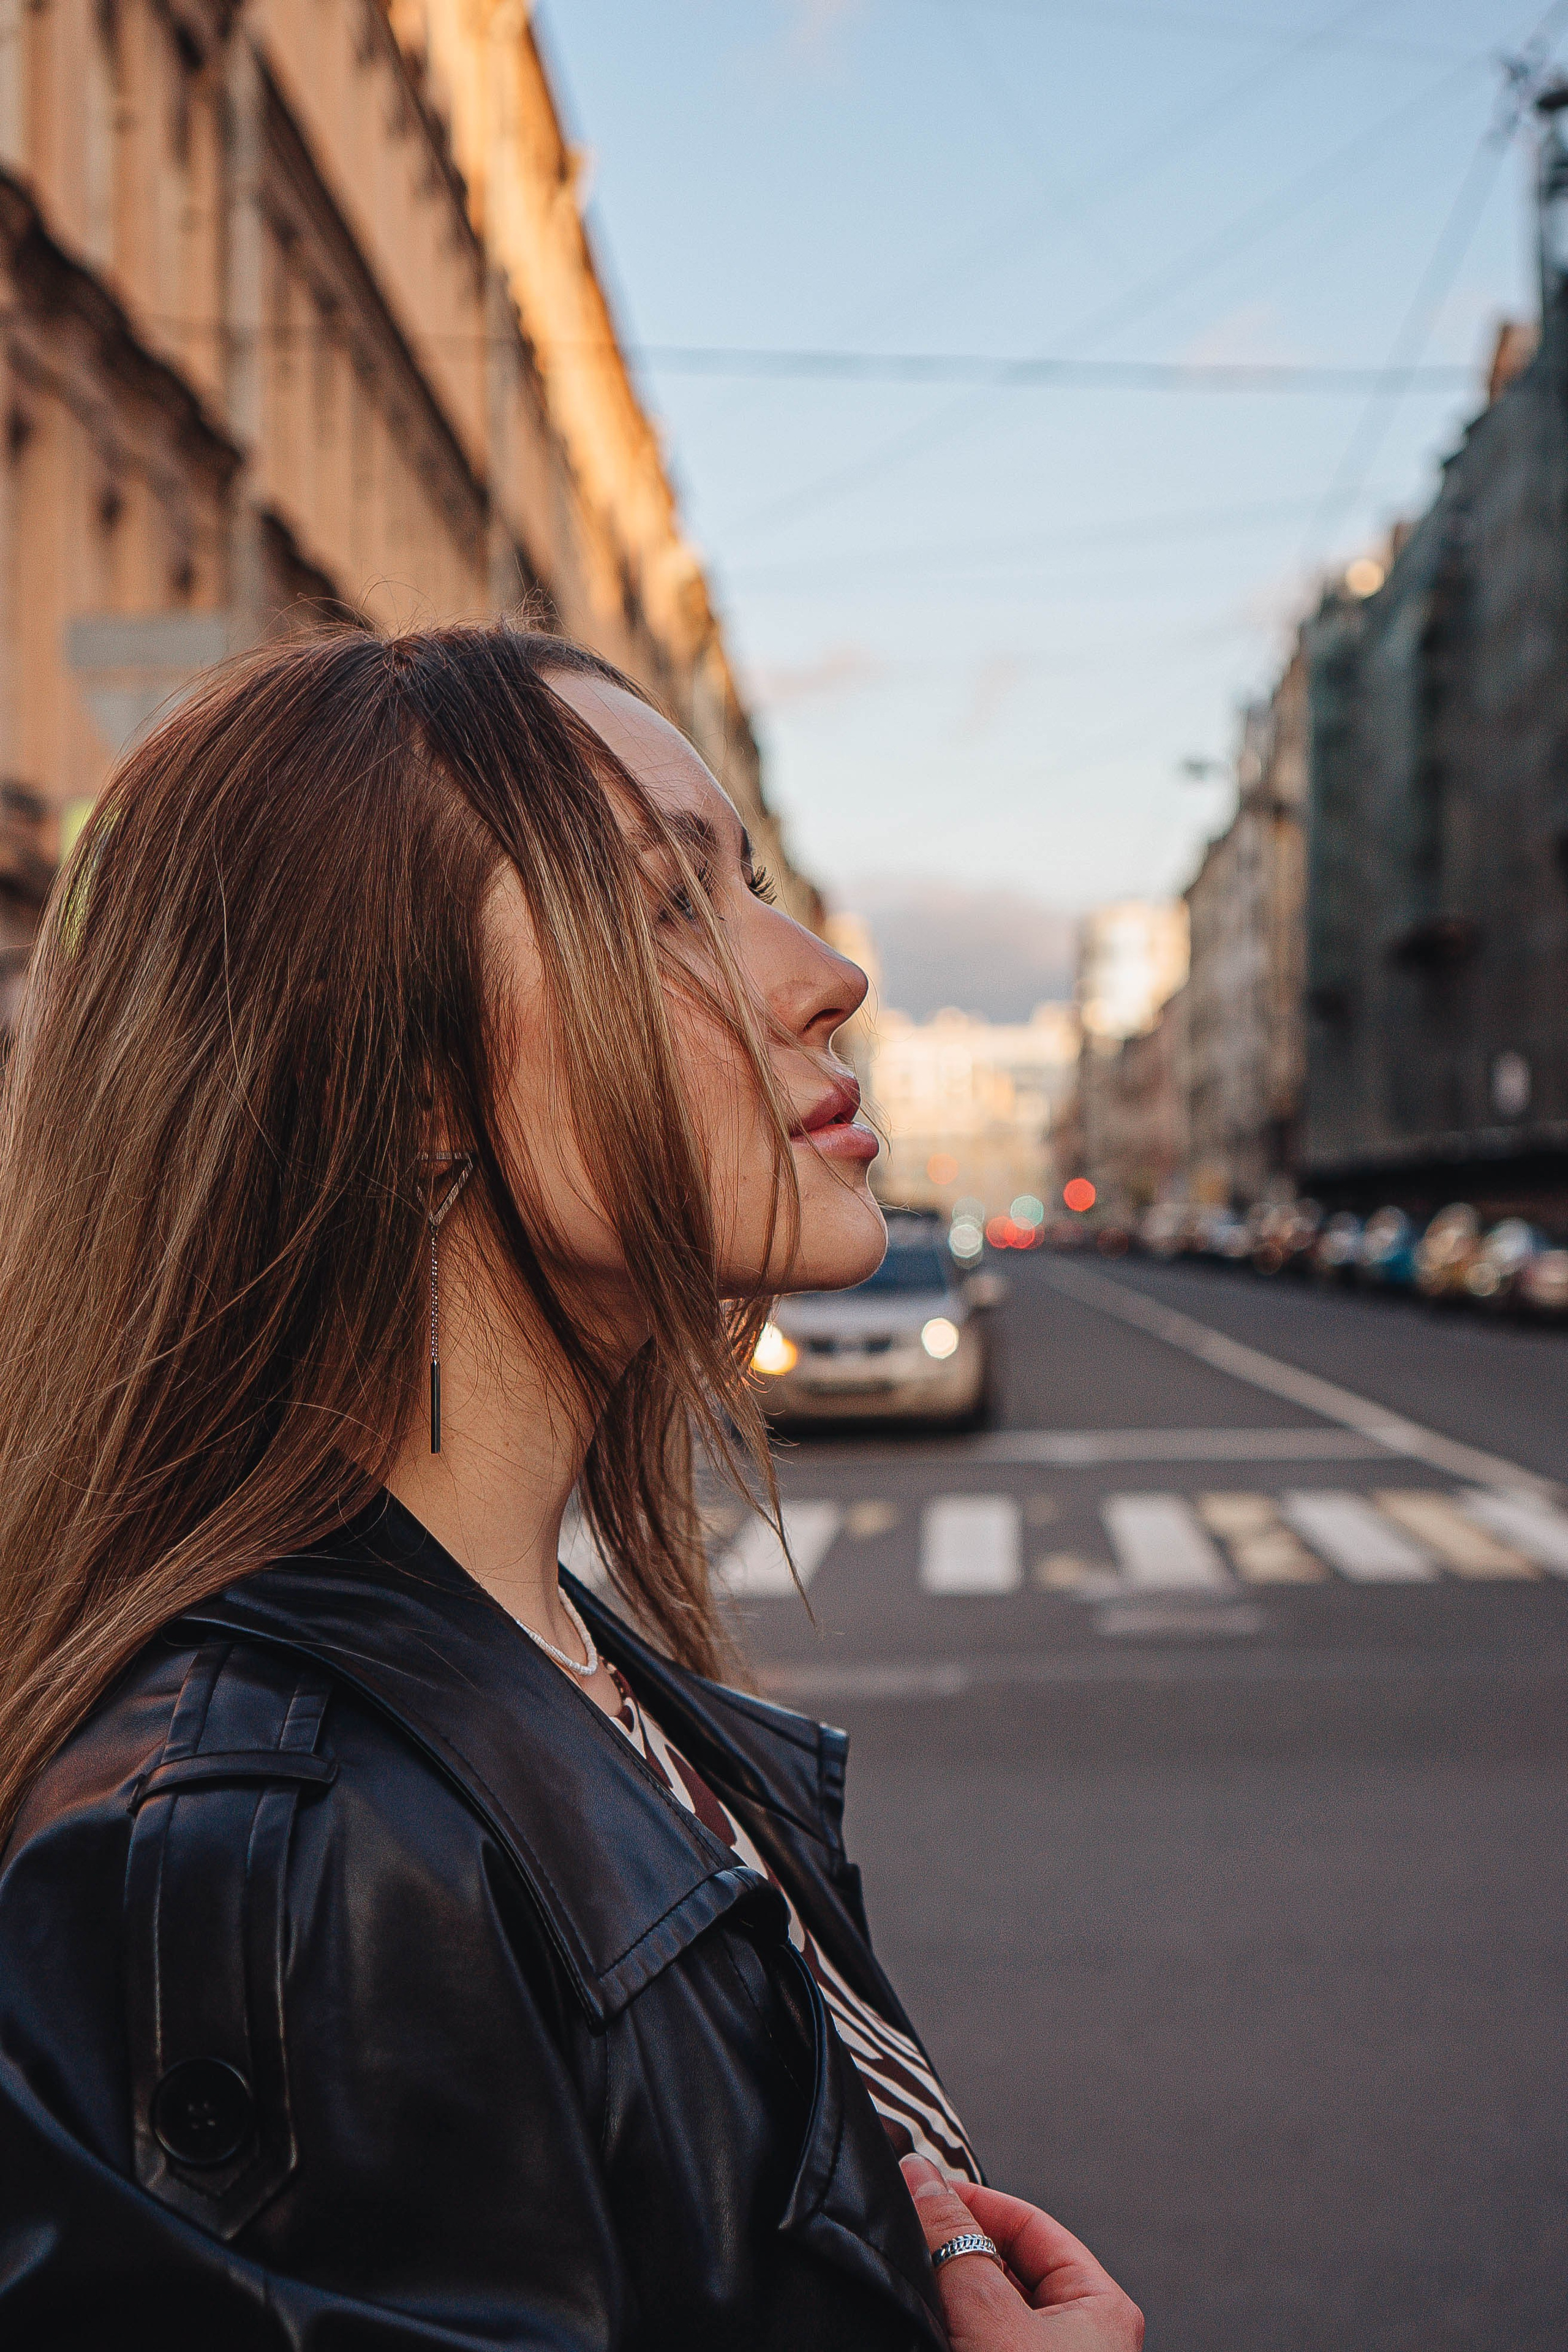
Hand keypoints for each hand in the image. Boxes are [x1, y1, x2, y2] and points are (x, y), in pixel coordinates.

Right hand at [900, 2156, 1142, 2351]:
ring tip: (915, 2280)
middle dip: (958, 2248)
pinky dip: (952, 2324)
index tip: (924, 2192)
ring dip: (952, 2291)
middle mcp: (1083, 2337)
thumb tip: (921, 2178)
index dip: (975, 2202)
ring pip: (991, 2307)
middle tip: (911, 2235)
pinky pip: (982, 2337)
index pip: (1031, 2224)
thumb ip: (955, 2244)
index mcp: (1102, 2309)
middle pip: (1008, 2264)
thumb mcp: (988, 2315)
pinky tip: (925, 2317)